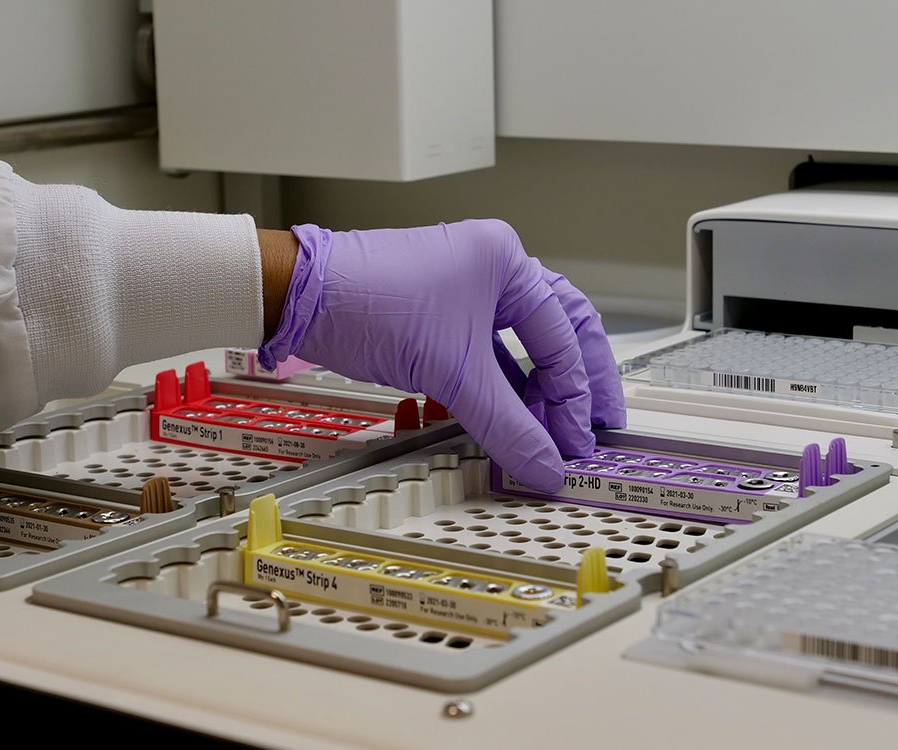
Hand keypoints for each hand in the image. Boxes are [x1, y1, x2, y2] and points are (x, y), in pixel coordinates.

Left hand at [258, 220, 624, 491]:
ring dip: (536, 392)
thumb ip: (507, 425)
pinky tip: (510, 420)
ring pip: (519, 347)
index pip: (562, 336)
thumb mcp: (452, 372)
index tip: (575, 439)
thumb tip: (544, 463)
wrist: (302, 300)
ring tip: (551, 433)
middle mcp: (491, 268)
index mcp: (506, 260)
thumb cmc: (369, 300)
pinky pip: (486, 356)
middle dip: (577, 383)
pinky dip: (501, 389)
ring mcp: (464, 291)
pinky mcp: (439, 317)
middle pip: (556, 332)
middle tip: (595, 425)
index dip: (574, 394)